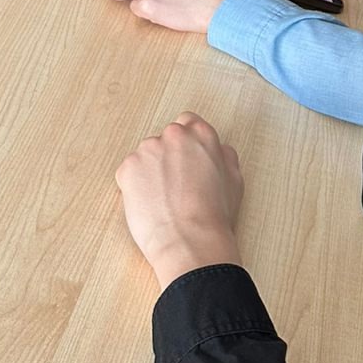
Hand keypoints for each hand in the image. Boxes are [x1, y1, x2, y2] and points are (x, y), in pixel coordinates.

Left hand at [116, 114, 242, 289]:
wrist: (190, 241)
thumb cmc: (215, 215)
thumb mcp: (234, 179)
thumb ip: (223, 156)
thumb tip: (217, 150)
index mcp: (201, 134)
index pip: (187, 122)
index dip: (185, 144)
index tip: (183, 160)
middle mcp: (174, 135)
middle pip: (164, 139)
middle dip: (166, 158)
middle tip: (174, 186)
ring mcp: (148, 149)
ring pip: (145, 156)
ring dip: (149, 172)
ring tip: (162, 201)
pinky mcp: (128, 167)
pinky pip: (128, 173)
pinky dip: (134, 186)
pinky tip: (149, 205)